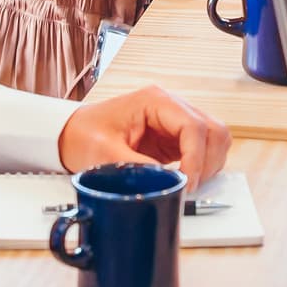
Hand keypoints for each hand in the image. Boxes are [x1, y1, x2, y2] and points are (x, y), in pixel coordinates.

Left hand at [58, 85, 231, 188]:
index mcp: (155, 101)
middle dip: (208, 161)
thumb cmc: (84, 135)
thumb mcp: (105, 154)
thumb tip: (166, 185)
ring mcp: (175, 121)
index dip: (196, 158)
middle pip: (213, 130)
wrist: (71, 133)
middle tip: (190, 185)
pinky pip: (204, 148)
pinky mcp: (174, 137)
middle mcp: (171, 106)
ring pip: (215, 138)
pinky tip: (186, 178)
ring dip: (209, 163)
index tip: (187, 182)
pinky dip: (203, 166)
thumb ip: (138, 169)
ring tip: (189, 183)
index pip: (194, 126)